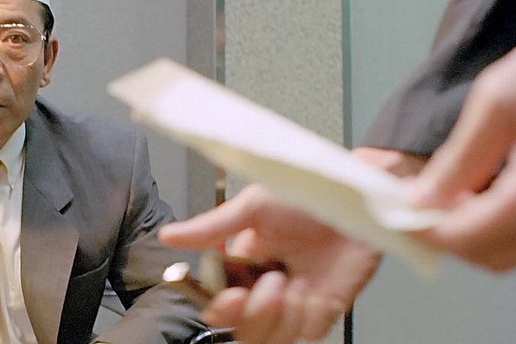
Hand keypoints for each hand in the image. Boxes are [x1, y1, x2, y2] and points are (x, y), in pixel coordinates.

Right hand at [159, 184, 379, 343]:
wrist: (357, 201)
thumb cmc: (306, 196)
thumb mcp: (254, 205)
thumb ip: (211, 227)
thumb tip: (169, 236)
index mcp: (242, 265)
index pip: (219, 303)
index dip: (223, 308)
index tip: (233, 296)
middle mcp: (265, 287)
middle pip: (244, 328)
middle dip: (256, 313)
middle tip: (274, 282)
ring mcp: (295, 302)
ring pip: (274, 336)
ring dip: (285, 312)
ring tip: (298, 280)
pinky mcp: (324, 309)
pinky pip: (308, 332)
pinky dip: (311, 314)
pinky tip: (316, 288)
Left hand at [407, 48, 515, 270]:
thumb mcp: (499, 103)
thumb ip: (459, 159)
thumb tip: (421, 201)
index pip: (467, 237)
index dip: (425, 230)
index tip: (396, 213)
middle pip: (491, 255)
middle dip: (449, 234)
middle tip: (422, 201)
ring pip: (510, 250)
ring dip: (474, 232)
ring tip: (452, 192)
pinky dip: (499, 223)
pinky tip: (485, 191)